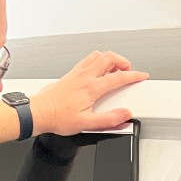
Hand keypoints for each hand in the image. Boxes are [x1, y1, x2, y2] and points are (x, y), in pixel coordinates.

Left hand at [29, 51, 148, 135]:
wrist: (39, 112)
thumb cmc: (58, 117)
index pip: (119, 77)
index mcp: (91, 88)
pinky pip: (87, 60)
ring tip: (115, 68)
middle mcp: (85, 76)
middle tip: (128, 69)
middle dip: (123, 61)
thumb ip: (108, 120)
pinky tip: (97, 70)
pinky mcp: (70, 74)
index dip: (134, 76)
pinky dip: (97, 61)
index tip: (141, 76)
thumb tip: (125, 115)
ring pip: (97, 55)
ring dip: (109, 59)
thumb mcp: (86, 124)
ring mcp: (77, 73)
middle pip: (109, 57)